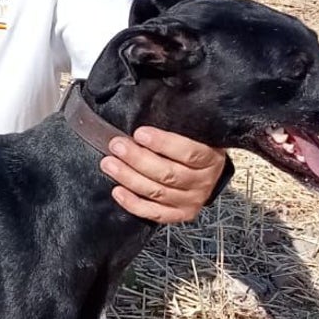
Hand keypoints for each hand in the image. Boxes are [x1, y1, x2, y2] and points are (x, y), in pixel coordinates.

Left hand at [100, 127, 225, 223]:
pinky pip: (155, 213)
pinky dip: (134, 204)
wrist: (207, 171)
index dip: (162, 143)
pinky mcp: (181, 214)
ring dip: (129, 178)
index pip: (188, 152)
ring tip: (108, 164)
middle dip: (138, 159)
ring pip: (158, 192)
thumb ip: (175, 123)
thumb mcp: (192, 130)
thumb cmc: (194, 145)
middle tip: (116, 145)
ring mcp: (192, 200)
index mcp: (210, 158)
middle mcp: (204, 182)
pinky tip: (117, 191)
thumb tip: (146, 104)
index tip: (139, 133)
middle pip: (168, 173)